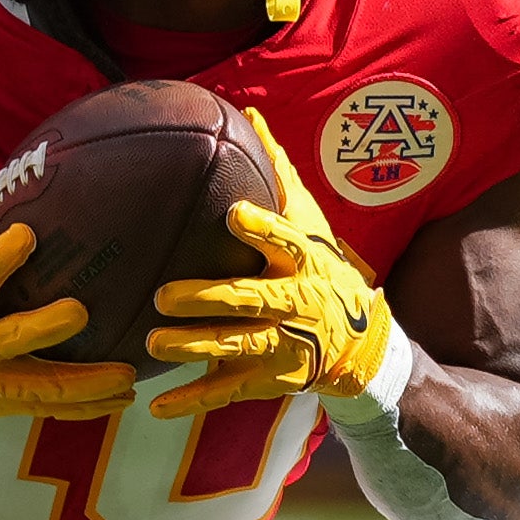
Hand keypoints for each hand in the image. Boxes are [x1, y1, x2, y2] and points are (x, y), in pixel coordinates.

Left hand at [150, 134, 395, 416]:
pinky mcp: (272, 380)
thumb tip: (251, 112)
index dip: (265, 230)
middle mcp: (300, 305)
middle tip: (165, 295)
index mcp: (307, 262)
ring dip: (195, 347)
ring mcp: (287, 347)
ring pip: (236, 347)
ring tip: (154, 342)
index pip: (289, 242)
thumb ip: (279, 174)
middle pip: (253, 301)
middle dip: (209, 300)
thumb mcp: (312, 223)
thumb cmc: (326, 270)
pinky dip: (192, 400)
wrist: (364, 347)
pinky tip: (156, 407)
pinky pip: (228, 391)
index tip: (234, 214)